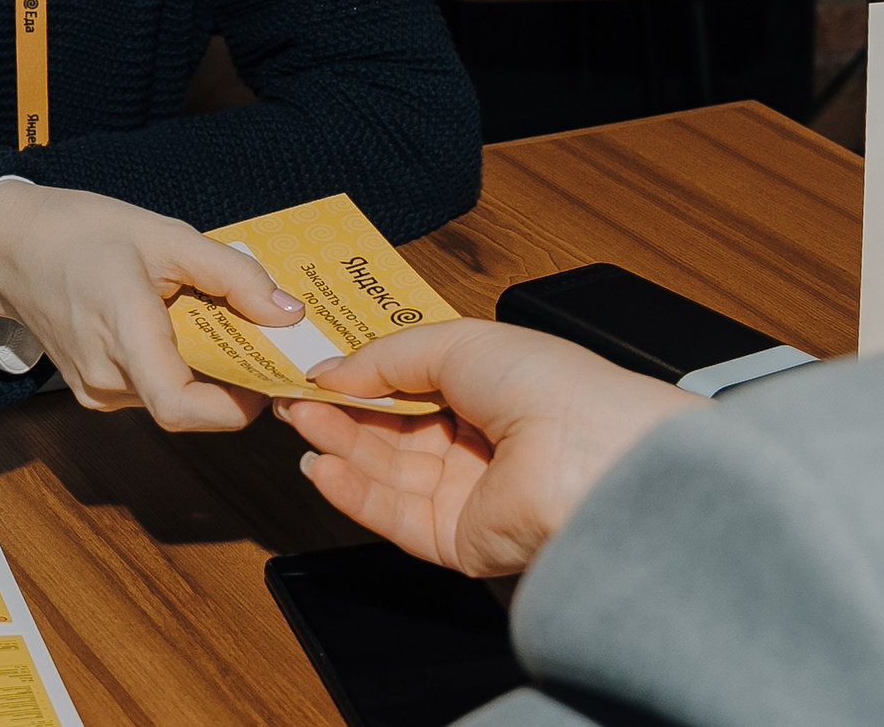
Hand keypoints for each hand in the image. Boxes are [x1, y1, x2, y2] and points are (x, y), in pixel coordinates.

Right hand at [0, 180, 306, 431]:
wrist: (9, 247)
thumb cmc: (81, 233)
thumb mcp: (166, 235)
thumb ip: (233, 275)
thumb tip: (290, 315)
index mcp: (122, 330)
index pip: (179, 405)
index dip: (234, 406)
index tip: (271, 375)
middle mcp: (105, 377)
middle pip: (189, 405)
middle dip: (236, 379)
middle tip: (268, 337)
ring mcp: (97, 391)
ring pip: (175, 399)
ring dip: (210, 371)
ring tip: (224, 319)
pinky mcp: (95, 392)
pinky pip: (155, 390)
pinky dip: (183, 367)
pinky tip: (186, 327)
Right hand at [277, 319, 705, 576]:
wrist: (592, 457)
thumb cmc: (547, 385)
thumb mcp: (456, 341)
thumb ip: (387, 355)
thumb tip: (330, 368)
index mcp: (491, 387)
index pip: (411, 385)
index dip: (361, 377)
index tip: (313, 367)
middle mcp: (481, 441)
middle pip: (392, 431)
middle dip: (341, 412)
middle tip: (291, 394)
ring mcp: (470, 493)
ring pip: (387, 473)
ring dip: (340, 447)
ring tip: (299, 421)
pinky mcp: (459, 541)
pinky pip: (395, 518)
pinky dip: (354, 494)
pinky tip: (322, 466)